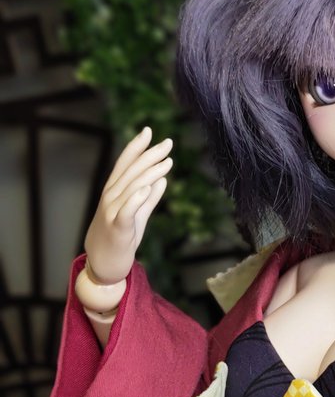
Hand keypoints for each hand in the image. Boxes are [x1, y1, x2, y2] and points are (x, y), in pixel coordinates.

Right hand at [84, 127, 172, 283]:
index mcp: (115, 192)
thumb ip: (149, 198)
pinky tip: (149, 187)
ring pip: (132, 187)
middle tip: (168, 142)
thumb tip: (162, 179)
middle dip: (150, 155)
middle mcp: (111, 198)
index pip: (124, 164)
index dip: (136, 147)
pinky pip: (128, 210)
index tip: (149, 130)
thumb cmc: (120, 239)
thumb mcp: (138, 216)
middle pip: (131, 171)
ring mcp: (112, 212)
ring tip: (168, 161)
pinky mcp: (118, 228)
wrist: (104, 265)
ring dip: (150, 173)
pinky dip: (137, 198)